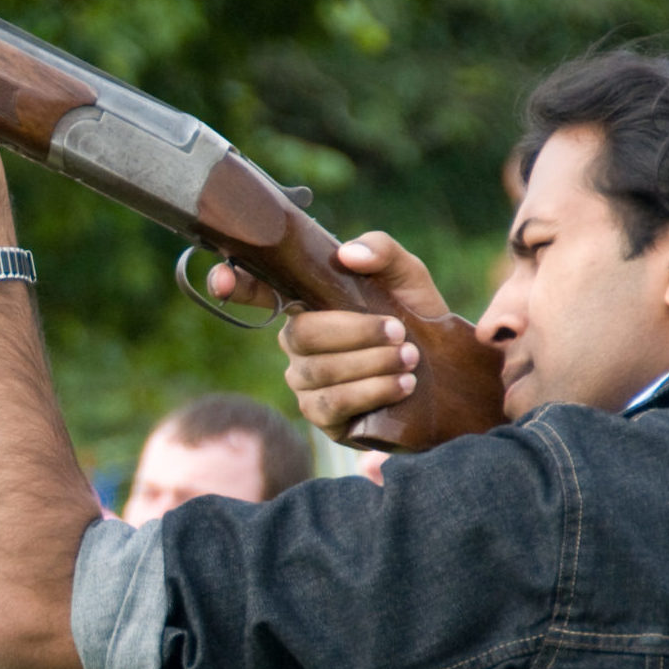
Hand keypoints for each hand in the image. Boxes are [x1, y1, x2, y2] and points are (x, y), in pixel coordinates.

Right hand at [208, 234, 448, 443]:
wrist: (445, 369)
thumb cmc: (416, 315)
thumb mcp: (407, 275)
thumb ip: (382, 251)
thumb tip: (346, 255)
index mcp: (306, 303)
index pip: (258, 291)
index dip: (235, 284)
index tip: (223, 280)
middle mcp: (296, 343)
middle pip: (300, 336)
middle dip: (353, 333)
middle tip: (399, 332)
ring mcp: (305, 382)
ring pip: (318, 372)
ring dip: (370, 364)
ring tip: (410, 359)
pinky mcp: (323, 417)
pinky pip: (331, 404)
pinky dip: (371, 391)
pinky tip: (402, 385)